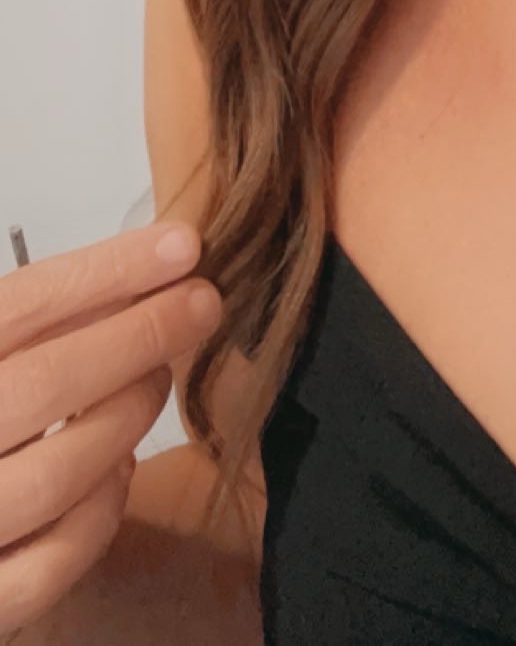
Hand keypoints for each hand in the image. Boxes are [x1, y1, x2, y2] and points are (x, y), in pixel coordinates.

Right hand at [0, 222, 221, 631]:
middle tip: (201, 303)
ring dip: (127, 415)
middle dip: (139, 335)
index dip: (108, 270)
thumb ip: (36, 327)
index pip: (24, 305)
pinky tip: (122, 465)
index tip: (182, 246)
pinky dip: (101, 509)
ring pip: (57, 475)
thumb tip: (136, 279)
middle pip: (45, 383)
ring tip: (161, 376)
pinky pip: (53, 561)